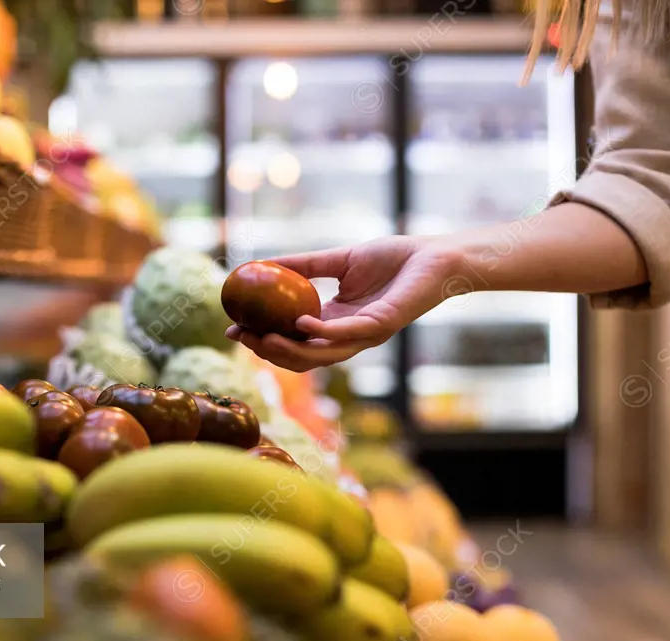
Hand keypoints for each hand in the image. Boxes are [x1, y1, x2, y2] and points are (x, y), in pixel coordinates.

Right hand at [226, 236, 464, 371]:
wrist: (435, 256)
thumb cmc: (393, 258)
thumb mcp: (339, 260)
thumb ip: (304, 265)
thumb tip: (262, 262)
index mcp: (336, 322)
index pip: (293, 340)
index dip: (263, 338)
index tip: (234, 329)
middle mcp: (348, 336)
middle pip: (302, 357)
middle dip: (268, 352)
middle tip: (241, 337)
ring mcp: (365, 335)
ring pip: (321, 355)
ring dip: (289, 351)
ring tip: (262, 338)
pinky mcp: (382, 325)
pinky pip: (347, 334)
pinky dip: (322, 332)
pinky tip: (301, 322)